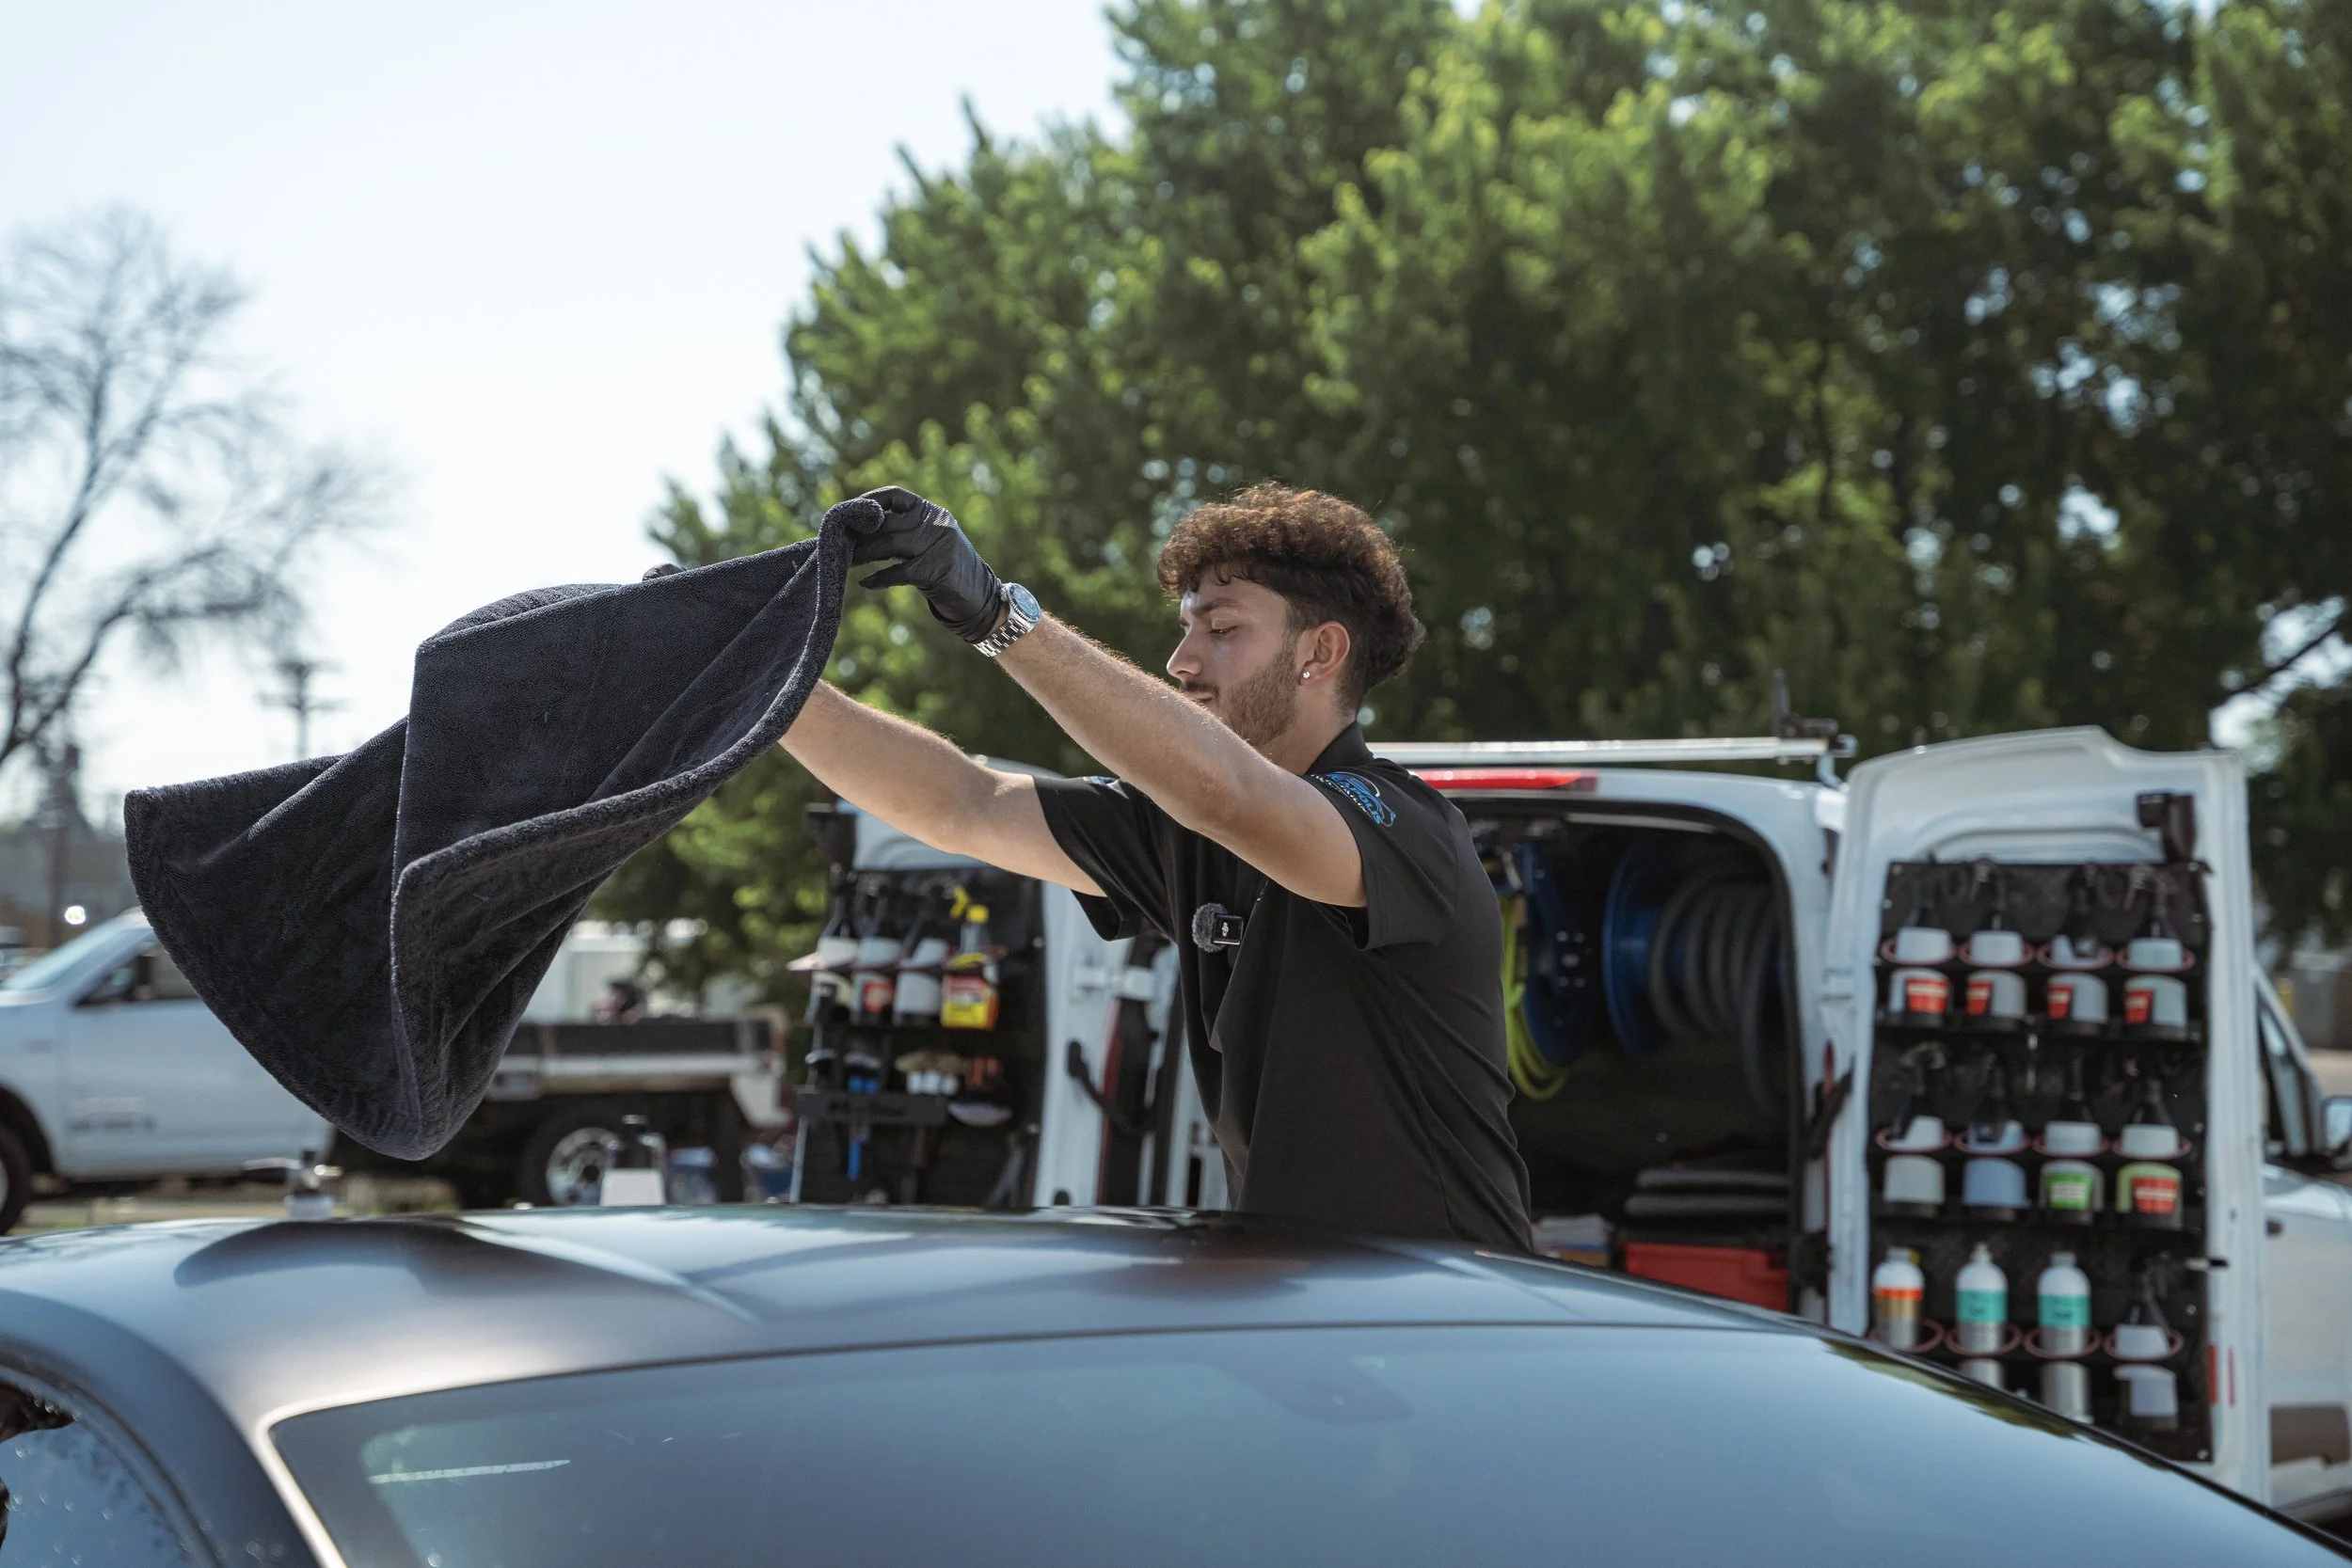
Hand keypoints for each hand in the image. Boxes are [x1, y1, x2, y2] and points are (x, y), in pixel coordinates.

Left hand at [838, 486, 1003, 643]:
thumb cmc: (945, 570)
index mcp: (932, 512)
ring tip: (844, 563)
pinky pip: (900, 571)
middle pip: (887, 525)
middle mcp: (936, 523)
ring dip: (862, 555)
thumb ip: (901, 533)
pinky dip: (879, 579)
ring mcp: (939, 545)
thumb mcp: (927, 543)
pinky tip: (866, 584)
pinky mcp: (939, 569)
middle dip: (859, 536)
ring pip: (890, 545)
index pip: (895, 496)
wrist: (980, 596)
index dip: (869, 502)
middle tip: (836, 545)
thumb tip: (856, 533)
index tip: (847, 514)